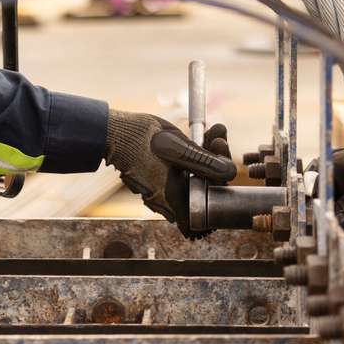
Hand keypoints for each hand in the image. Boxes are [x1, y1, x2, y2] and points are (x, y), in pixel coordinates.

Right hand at [104, 111, 236, 236]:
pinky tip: (199, 137)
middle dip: (216, 164)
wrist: (112, 132)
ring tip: (212, 133)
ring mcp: (161, 192)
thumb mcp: (178, 148)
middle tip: (218, 137)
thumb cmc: (141, 140)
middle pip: (204, 190)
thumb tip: (231, 172)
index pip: (206, 211)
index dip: (220, 189)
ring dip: (207, 157)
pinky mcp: (158, 180)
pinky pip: (183, 174)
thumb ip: (205, 162)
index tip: (224, 164)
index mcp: (172, 200)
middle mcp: (167, 202)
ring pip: (195, 179)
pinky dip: (193, 158)